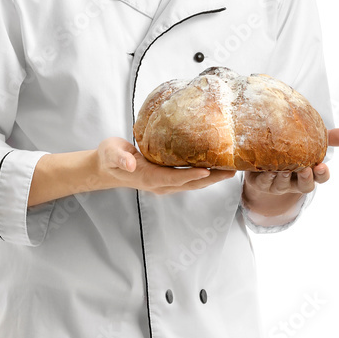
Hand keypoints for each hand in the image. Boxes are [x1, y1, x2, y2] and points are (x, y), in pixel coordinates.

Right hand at [97, 137, 236, 195]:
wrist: (107, 168)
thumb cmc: (109, 157)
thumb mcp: (110, 153)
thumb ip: (119, 158)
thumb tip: (130, 163)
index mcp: (147, 177)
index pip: (172, 178)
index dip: (189, 176)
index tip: (207, 170)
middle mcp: (159, 184)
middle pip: (189, 184)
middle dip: (211, 179)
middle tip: (231, 171)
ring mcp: (164, 184)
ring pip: (192, 183)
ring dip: (212, 178)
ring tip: (231, 170)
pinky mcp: (167, 180)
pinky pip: (189, 179)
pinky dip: (204, 175)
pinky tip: (216, 167)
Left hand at [242, 127, 338, 204]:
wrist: (264, 158)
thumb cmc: (294, 150)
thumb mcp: (312, 142)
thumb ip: (330, 138)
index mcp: (309, 173)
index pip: (320, 178)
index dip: (322, 174)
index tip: (322, 166)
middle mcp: (294, 181)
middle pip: (304, 186)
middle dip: (305, 179)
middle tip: (305, 169)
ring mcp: (277, 183)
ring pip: (282, 185)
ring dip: (284, 179)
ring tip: (284, 170)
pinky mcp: (260, 182)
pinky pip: (262, 183)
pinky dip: (265, 178)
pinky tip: (267, 171)